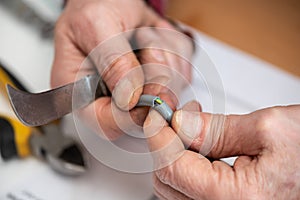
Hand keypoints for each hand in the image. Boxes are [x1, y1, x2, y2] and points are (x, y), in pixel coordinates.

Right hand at [51, 0, 192, 138]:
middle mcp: (110, 95)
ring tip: (146, 36)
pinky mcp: (157, 79)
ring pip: (170, 93)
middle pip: (146, 113)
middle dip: (155, 76)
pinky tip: (157, 39)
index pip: (107, 122)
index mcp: (81, 90)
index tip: (147, 93)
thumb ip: (112, 62)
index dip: (132, 114)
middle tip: (146, 47)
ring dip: (166, 59)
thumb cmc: (95, 6)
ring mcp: (136, 89)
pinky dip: (176, 52)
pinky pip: (183, 75)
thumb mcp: (97, 25)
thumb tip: (128, 97)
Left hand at [144, 103, 299, 198]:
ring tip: (194, 128)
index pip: (171, 166)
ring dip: (177, 153)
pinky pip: (192, 191)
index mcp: (235, 199)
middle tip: (178, 117)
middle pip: (168, 180)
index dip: (159, 135)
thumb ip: (216, 128)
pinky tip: (202, 147)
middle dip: (167, 143)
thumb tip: (180, 122)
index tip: (157, 114)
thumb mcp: (267, 129)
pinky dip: (189, 166)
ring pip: (176, 186)